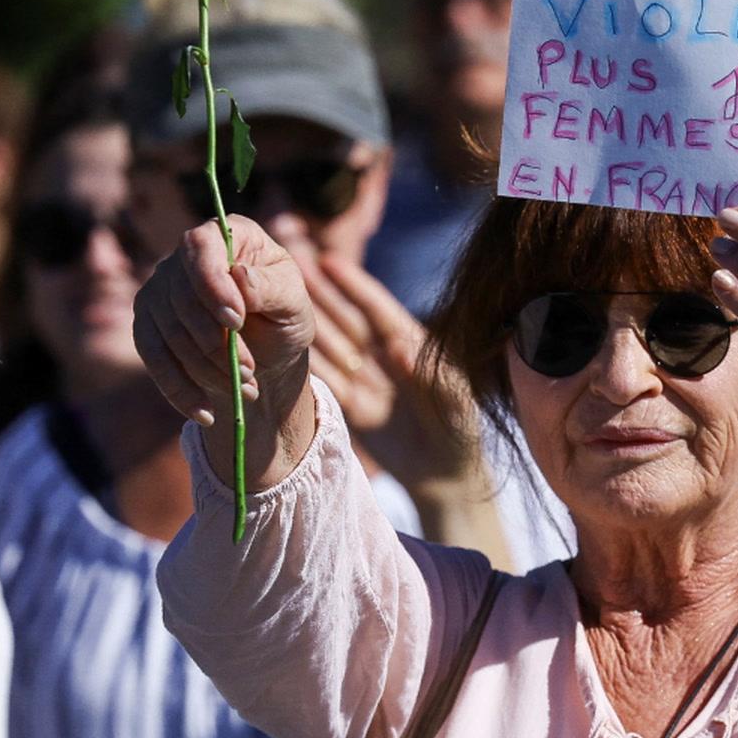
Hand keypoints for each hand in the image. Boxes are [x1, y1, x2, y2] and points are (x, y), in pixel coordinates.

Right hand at [132, 216, 313, 428]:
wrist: (268, 354)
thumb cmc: (284, 316)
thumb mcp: (294, 303)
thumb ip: (273, 288)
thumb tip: (240, 276)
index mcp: (229, 235)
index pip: (202, 245)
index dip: (212, 282)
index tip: (236, 320)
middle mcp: (186, 256)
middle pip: (181, 296)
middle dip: (216, 341)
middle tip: (250, 369)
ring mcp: (160, 289)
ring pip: (168, 332)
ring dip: (206, 368)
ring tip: (245, 387)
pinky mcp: (148, 325)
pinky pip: (153, 358)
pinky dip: (179, 388)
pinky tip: (205, 411)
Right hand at [299, 252, 481, 486]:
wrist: (448, 476)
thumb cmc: (462, 429)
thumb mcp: (454, 397)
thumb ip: (428, 371)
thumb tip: (397, 345)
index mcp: (413, 346)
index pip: (378, 310)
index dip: (354, 286)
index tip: (329, 261)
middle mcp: (384, 358)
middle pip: (347, 321)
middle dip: (321, 294)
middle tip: (290, 266)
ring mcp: (365, 382)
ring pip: (330, 347)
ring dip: (306, 323)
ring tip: (274, 299)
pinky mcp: (351, 409)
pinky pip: (326, 382)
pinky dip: (306, 364)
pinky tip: (280, 346)